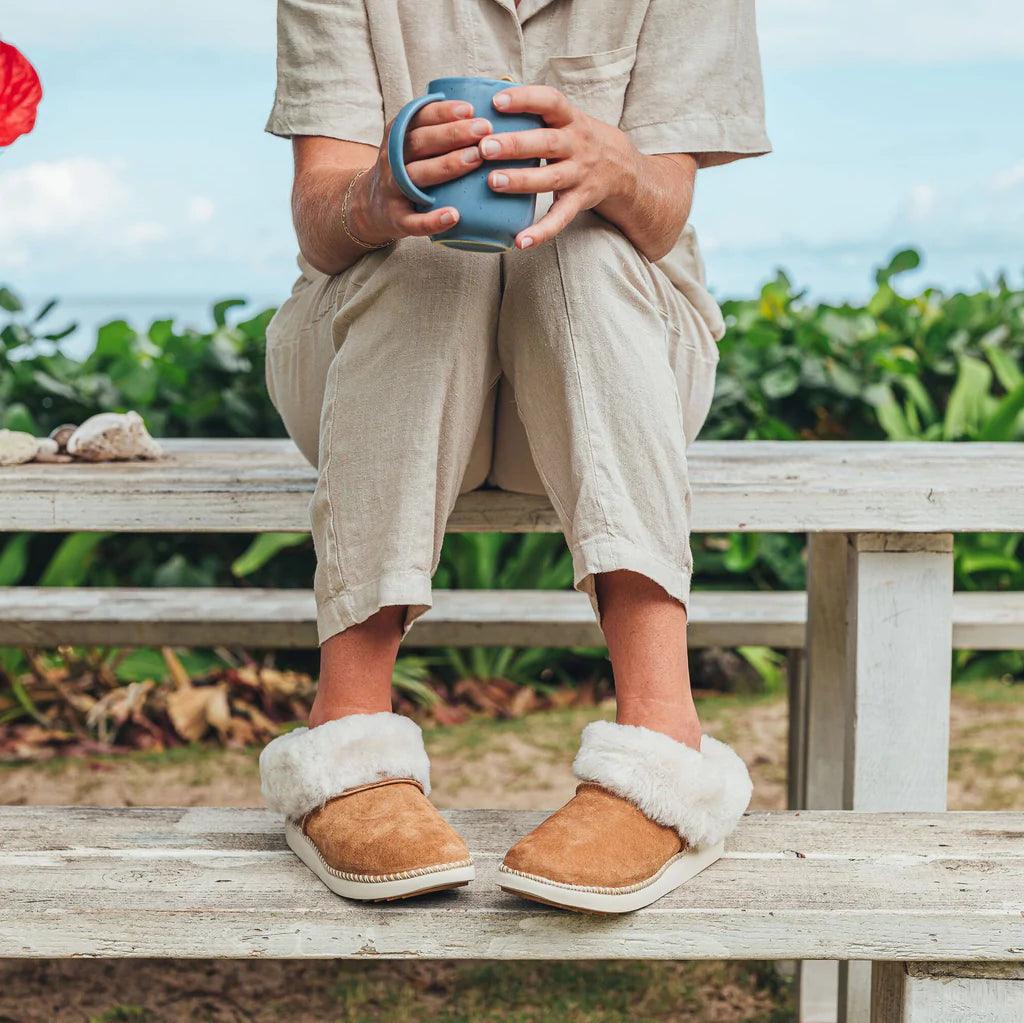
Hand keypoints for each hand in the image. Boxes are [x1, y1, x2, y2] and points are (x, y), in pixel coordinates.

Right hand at [350, 101, 492, 244]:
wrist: (372, 206)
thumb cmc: (405, 169)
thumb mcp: (409, 143)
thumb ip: (433, 128)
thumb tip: (475, 113)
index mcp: (396, 137)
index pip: (417, 118)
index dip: (442, 112)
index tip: (469, 109)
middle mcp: (391, 160)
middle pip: (420, 143)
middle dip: (453, 134)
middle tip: (484, 130)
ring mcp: (393, 190)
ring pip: (417, 175)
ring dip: (447, 165)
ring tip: (476, 158)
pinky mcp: (397, 219)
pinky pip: (414, 222)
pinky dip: (433, 220)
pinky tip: (454, 215)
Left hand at [479, 86, 639, 248]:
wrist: (622, 167)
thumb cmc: (577, 138)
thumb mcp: (565, 118)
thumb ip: (533, 110)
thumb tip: (484, 100)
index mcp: (570, 119)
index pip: (549, 102)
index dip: (524, 99)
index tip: (496, 101)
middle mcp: (577, 145)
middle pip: (546, 142)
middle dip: (515, 144)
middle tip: (484, 147)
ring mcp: (579, 174)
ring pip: (550, 179)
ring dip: (521, 181)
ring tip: (492, 182)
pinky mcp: (579, 201)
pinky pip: (560, 218)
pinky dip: (541, 231)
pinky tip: (520, 242)